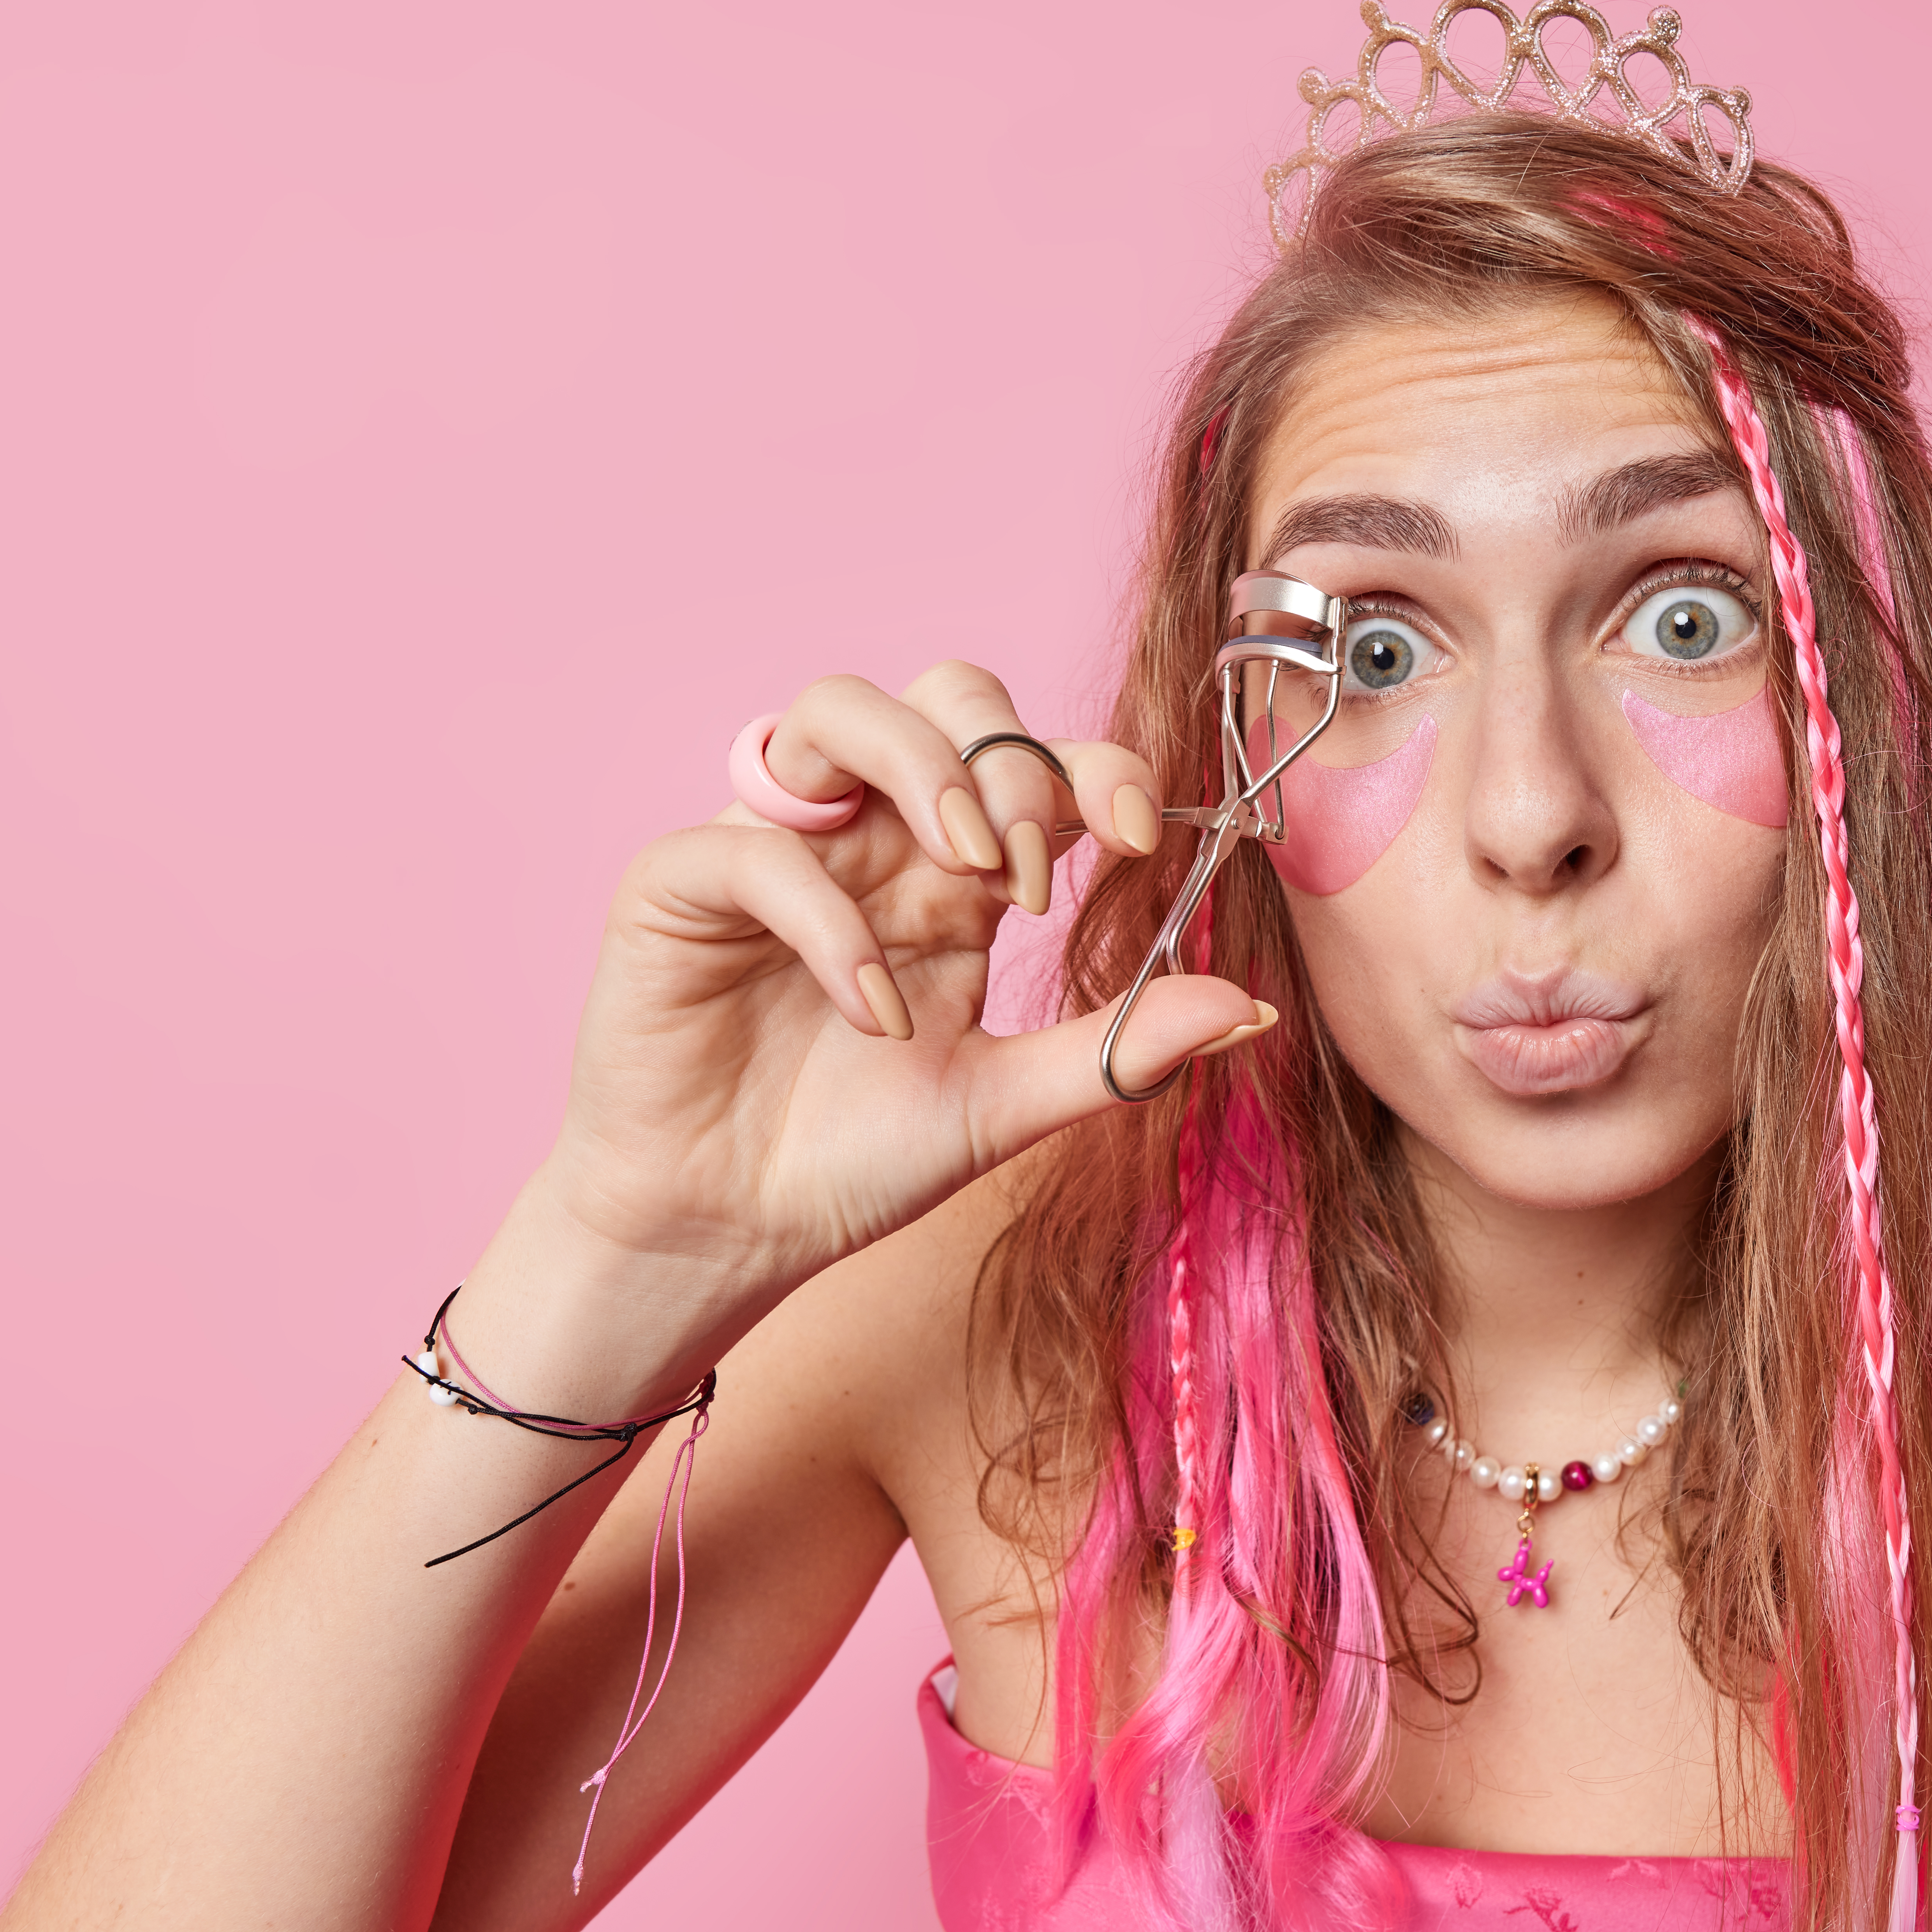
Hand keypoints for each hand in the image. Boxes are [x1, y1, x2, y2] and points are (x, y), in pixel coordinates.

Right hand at [490, 664, 1263, 1391]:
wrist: (732, 1233)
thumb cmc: (854, 1160)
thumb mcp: (1006, 1104)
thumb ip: (1119, 1049)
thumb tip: (1251, 1008)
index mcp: (955, 872)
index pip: (1039, 762)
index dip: (1097, 770)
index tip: (1140, 836)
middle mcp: (868, 835)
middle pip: (949, 697)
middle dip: (1012, 760)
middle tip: (1038, 874)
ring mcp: (775, 847)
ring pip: (838, 711)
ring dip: (924, 769)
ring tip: (974, 872)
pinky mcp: (680, 885)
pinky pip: (755, 847)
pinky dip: (829, 919)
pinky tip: (872, 1009)